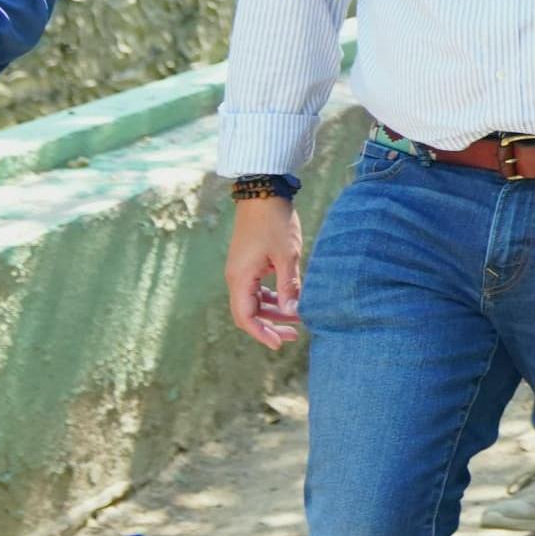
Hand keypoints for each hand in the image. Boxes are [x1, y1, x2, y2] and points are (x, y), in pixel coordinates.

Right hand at [226, 197, 306, 349]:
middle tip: (295, 334)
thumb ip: (290, 286)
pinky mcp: (249, 262)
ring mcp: (241, 269)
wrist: (263, 191)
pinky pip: (258, 288)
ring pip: (255, 300)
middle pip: (249, 312)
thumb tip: (294, 313)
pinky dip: (273, 296)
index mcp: (240, 278)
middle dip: (271, 325)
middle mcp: (236, 277)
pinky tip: (290, 299)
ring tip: (298, 317)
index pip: (246, 317)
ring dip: (274, 311)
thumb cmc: (275, 221)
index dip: (261, 334)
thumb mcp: (287, 255)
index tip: (279, 344)